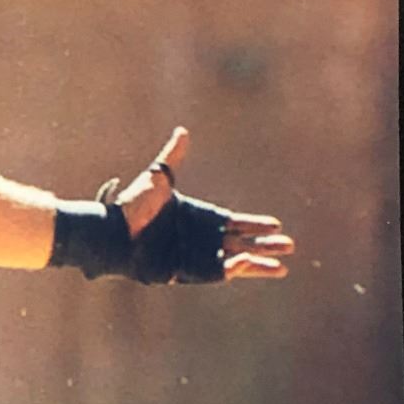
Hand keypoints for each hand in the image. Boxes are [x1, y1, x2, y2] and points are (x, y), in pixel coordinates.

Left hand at [113, 127, 294, 280]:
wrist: (113, 233)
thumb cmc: (133, 206)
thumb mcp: (157, 178)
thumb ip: (173, 157)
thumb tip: (182, 131)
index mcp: (200, 217)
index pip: (235, 222)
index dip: (255, 224)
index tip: (276, 224)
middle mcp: (201, 238)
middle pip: (242, 243)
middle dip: (265, 244)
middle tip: (289, 245)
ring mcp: (196, 256)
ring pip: (235, 262)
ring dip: (258, 263)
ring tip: (281, 268)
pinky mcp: (187, 272)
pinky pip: (217, 273)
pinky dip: (235, 269)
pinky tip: (249, 263)